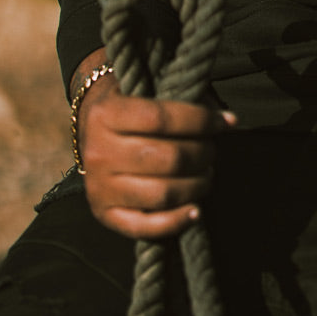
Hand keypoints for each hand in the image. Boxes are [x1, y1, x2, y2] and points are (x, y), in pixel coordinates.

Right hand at [76, 66, 234, 239]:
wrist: (90, 131)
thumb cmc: (130, 106)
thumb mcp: (147, 88)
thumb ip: (182, 96)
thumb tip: (225, 120)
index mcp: (106, 114)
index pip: (161, 118)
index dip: (201, 121)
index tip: (226, 122)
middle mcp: (99, 152)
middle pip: (168, 159)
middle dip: (203, 155)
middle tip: (212, 151)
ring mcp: (99, 187)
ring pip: (162, 194)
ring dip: (196, 185)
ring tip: (206, 174)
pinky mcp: (104, 214)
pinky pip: (144, 227)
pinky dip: (176, 221)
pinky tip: (196, 210)